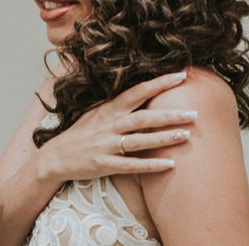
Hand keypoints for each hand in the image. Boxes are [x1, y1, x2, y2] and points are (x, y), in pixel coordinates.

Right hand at [38, 71, 196, 178]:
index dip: (159, 83)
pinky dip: (150, 165)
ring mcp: (105, 146)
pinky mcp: (103, 165)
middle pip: (143, 118)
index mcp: (108, 111)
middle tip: (194, 113)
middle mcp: (108, 126)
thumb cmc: (80, 136)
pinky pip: (131, 166)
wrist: (54, 158)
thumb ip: (119, 107)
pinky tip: (169, 164)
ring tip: (186, 135)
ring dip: (163, 138)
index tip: (182, 76)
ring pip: (139, 141)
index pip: (137, 92)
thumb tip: (146, 94)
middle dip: (169, 115)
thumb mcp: (96, 115)